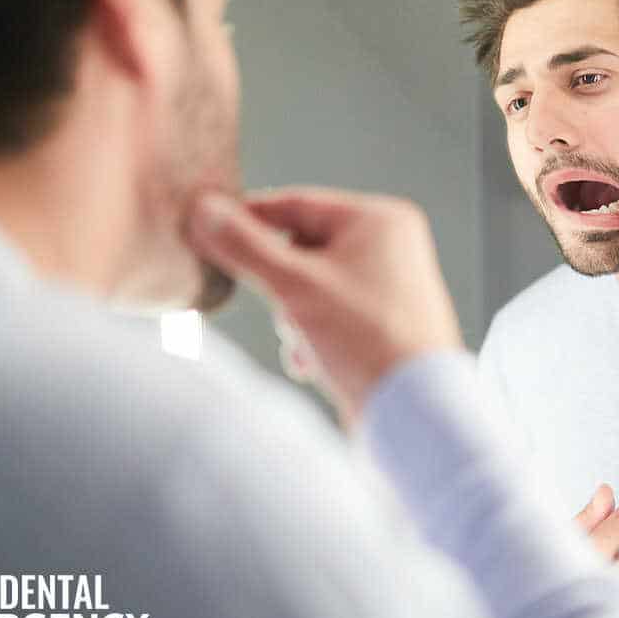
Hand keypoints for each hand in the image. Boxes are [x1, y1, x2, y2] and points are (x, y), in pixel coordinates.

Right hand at [186, 186, 462, 424]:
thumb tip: (205, 211)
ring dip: (293, 319)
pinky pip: (329, 318)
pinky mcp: (383, 325)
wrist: (413, 413)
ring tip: (307, 344)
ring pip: (310, 288)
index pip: (295, 204)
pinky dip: (312, 338)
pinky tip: (314, 364)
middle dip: (280, 288)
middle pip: (301, 250)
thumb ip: (245, 246)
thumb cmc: (368, 341)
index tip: (208, 232)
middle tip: (283, 312)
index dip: (248, 220)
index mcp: (380, 220)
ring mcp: (389, 287)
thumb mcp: (294, 286)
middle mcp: (390, 247)